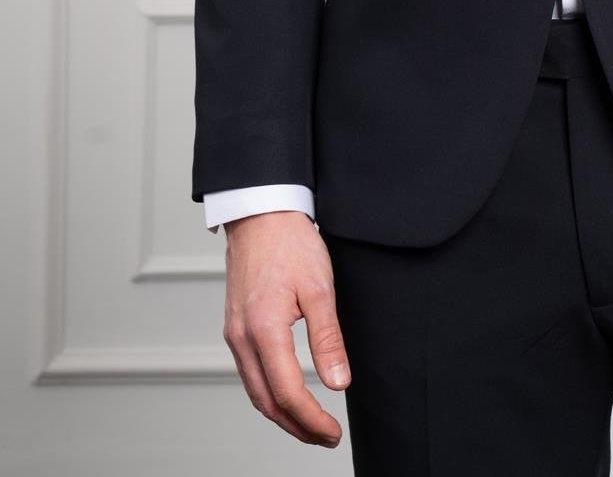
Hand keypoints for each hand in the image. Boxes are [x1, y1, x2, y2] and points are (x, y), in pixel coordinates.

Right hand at [222, 211, 350, 446]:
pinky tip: (288, 395)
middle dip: (296, 428)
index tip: (333, 433)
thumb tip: (338, 384)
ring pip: (255, 391)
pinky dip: (269, 393)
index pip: (287, 393)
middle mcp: (242, 338)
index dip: (312, 420)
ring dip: (282, 414)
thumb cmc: (291, 243)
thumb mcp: (320, 288)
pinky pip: (249, 373)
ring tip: (311, 425)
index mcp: (264, 329)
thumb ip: (328, 339)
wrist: (261, 213)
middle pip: (266, 402)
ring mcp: (234, 333)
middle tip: (326, 438)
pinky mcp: (235, 327)